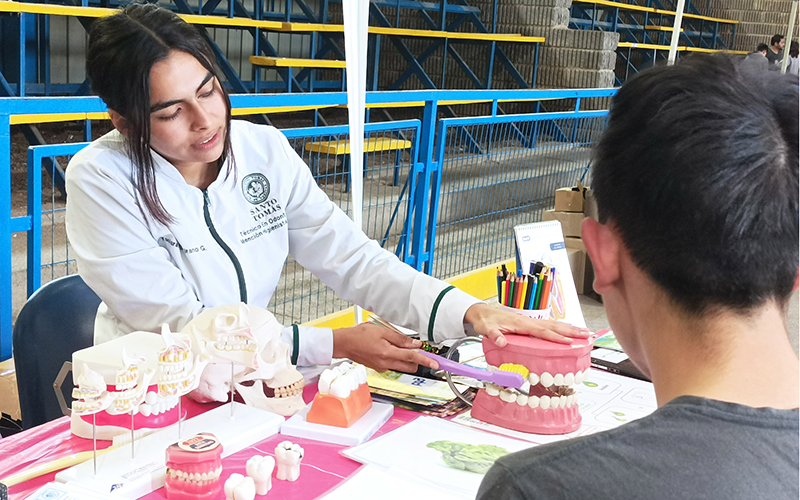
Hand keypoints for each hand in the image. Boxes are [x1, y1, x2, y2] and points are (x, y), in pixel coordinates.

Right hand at [332, 323, 439, 372]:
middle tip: (415, 348)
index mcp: (388, 353)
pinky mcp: (378, 367)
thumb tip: (415, 344)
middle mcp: (386, 363)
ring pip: (402, 366)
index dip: (426, 360)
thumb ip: (400, 339)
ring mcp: (382, 367)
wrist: (344, 343)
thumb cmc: (360, 335)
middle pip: (409, 366)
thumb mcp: (382, 332)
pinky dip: (396, 358)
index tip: (436, 363)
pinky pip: (393, 365)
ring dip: (405, 358)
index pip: (412, 358)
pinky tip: (388, 348)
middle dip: (416, 359)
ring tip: (397, 345)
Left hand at [464, 303, 590, 346]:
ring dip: (570, 328)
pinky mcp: (530, 323)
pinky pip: (550, 326)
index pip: (543, 331)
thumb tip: (501, 341)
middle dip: (572, 331)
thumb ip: (494, 335)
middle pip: (555, 326)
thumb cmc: (485, 321)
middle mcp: (529, 321)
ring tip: (585, 333)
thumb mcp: (486, 329)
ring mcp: (531, 321)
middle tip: (587, 335)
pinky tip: (569, 331)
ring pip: (555, 325)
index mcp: (522, 324)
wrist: (482, 313)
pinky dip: (561, 328)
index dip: (557, 337)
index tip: (569, 342)